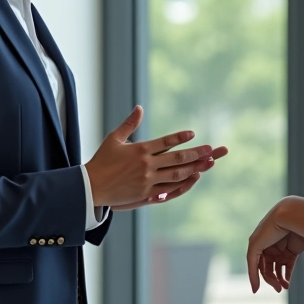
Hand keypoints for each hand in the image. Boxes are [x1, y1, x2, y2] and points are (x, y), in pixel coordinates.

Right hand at [85, 105, 227, 208]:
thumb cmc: (101, 161)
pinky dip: (184, 184)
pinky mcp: (147, 195)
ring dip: (196, 168)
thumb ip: (129, 124)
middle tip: (212, 149)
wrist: (91, 188)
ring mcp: (148, 182)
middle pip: (177, 159)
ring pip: (177, 175)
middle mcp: (147, 166)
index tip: (192, 134)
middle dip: (197, 153)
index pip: (165, 142)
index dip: (180, 137)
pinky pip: (170, 190)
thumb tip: (139, 108)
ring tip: (210, 162)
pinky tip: (194, 179)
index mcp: (139, 150)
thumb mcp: (114, 139)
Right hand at [247, 202, 303, 292]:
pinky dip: (287, 276)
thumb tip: (253, 284)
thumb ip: (252, 264)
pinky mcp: (292, 250)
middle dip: (271, 280)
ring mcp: (280, 249)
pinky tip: (287, 282)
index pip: (256, 265)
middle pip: (267, 269)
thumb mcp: (255, 244)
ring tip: (283, 287)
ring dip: (279, 280)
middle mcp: (268, 248)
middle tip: (277, 288)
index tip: (257, 290)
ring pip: (278, 269)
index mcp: (258, 245)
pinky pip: (288, 266)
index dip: (255, 277)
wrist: (289, 216)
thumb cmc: (270, 228)